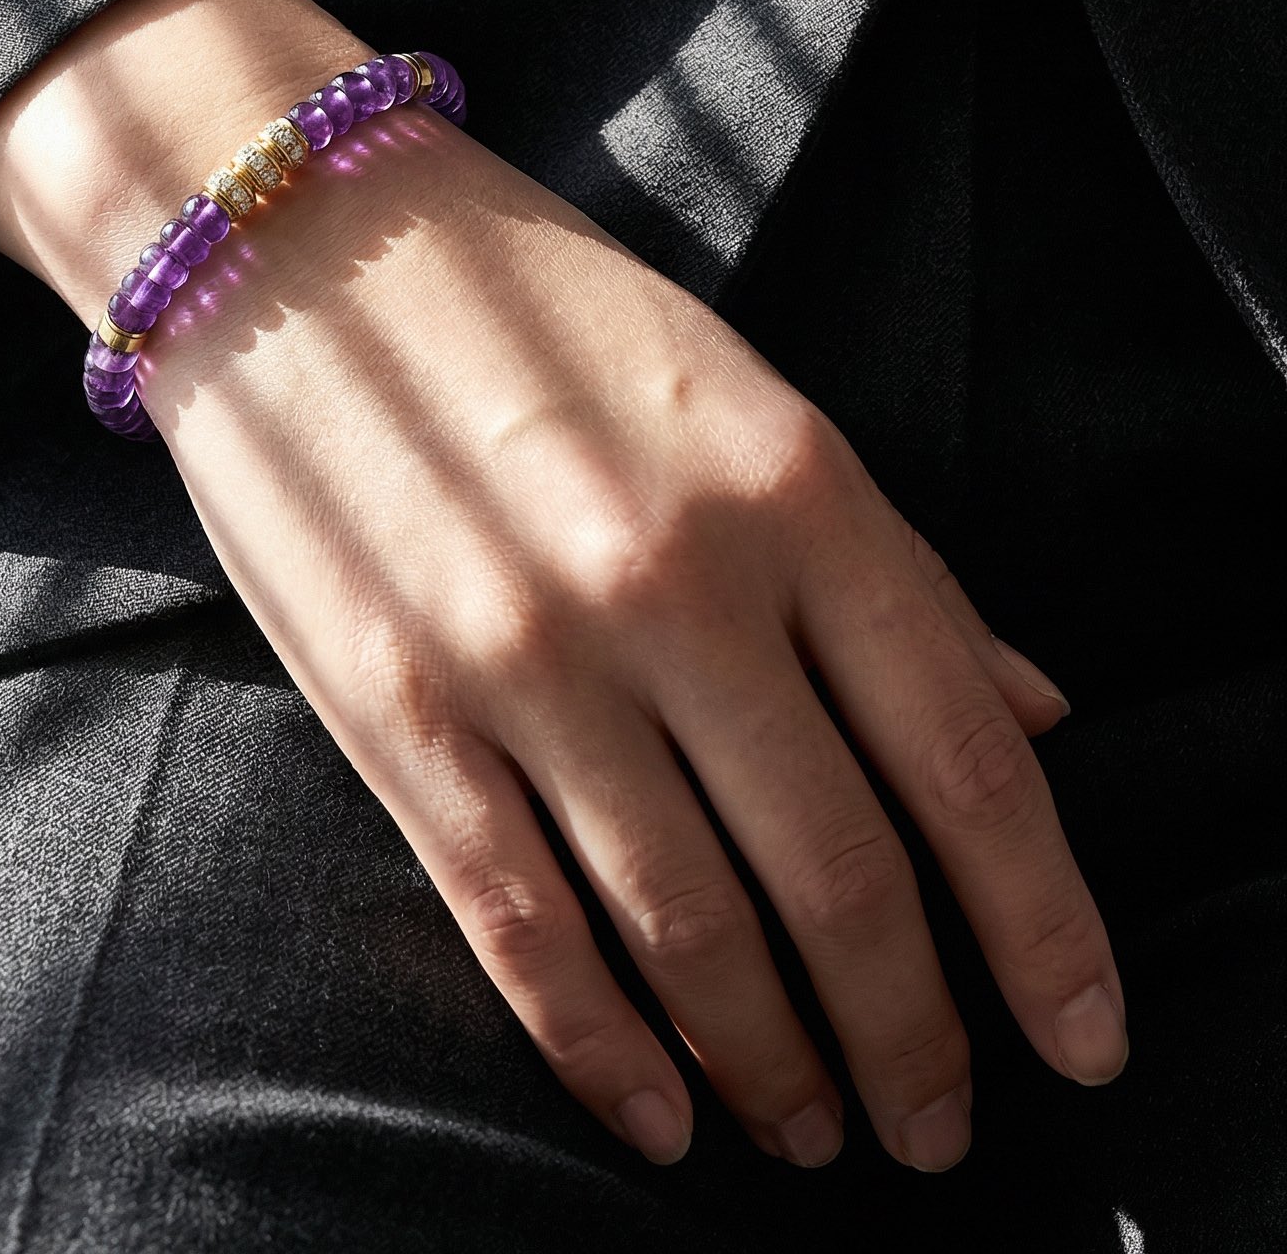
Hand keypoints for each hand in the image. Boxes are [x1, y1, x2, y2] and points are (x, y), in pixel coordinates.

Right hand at [0, 0, 1125, 1171]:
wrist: (292, 241)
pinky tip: (663, 1117)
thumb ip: (889, 563)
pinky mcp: (398, 711)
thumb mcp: (739, 395)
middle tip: (935, 1124)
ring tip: (814, 1132)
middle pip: (841, 874)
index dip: (1043, 925)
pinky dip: (604, 1053)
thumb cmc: (533, 310)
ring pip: (690, 928)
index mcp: (789, 484)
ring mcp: (527, 654)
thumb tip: (1032, 716)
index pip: (963, 754)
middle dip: (912, 1036)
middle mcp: (674, 580)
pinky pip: (520, 928)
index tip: (1082, 1039)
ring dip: (775, 1064)